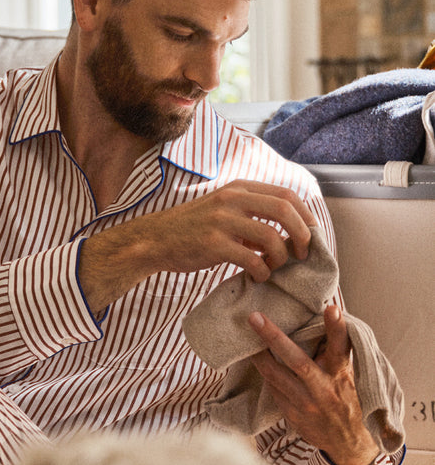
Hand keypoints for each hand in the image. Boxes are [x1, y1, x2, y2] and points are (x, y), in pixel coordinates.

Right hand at [146, 179, 315, 282]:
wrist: (155, 239)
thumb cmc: (191, 229)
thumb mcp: (223, 212)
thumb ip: (252, 218)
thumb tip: (285, 235)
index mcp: (239, 188)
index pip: (286, 194)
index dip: (306, 215)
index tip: (310, 235)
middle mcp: (233, 199)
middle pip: (285, 210)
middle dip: (302, 234)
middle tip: (302, 254)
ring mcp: (222, 221)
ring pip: (271, 236)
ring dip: (281, 257)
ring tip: (274, 267)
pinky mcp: (214, 244)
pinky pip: (251, 259)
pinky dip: (261, 271)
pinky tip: (257, 276)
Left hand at [249, 304, 379, 464]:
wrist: (346, 441)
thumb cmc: (346, 399)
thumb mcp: (346, 376)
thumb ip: (332, 355)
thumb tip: (316, 325)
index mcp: (340, 374)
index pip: (340, 347)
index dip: (336, 327)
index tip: (331, 307)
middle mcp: (323, 388)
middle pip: (296, 360)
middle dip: (274, 337)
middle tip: (255, 317)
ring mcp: (305, 403)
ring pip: (275, 376)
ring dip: (258, 356)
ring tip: (245, 337)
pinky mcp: (291, 414)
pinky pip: (272, 388)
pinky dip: (263, 373)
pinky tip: (253, 360)